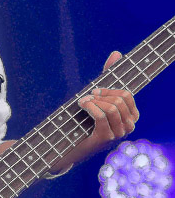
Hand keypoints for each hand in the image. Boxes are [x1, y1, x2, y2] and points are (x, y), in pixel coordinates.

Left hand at [55, 50, 139, 171]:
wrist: (68, 144)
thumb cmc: (84, 119)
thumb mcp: (97, 97)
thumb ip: (107, 77)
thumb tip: (116, 53)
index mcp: (130, 117)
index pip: (127, 95)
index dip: (109, 89)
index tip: (94, 90)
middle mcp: (127, 127)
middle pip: (121, 100)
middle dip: (101, 94)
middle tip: (88, 96)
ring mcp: (118, 135)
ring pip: (113, 108)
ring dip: (94, 101)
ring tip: (83, 102)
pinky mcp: (105, 139)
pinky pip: (102, 116)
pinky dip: (91, 107)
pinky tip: (82, 106)